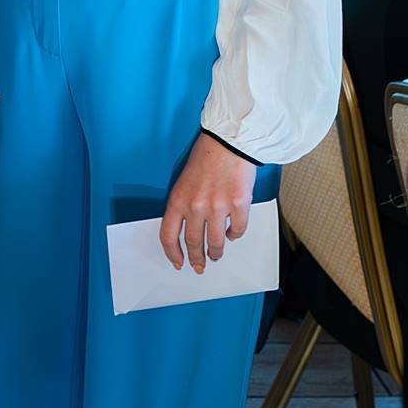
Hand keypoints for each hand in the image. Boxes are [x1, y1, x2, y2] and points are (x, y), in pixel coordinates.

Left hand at [160, 134, 254, 273]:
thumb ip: (184, 206)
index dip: (173, 253)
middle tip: (200, 265)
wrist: (227, 143)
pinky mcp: (238, 204)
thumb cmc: (205, 159)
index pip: (168, 236)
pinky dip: (235, 235)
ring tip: (217, 255)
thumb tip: (189, 229)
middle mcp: (196, 206)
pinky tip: (233, 234)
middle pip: (194, 243)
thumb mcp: (183, 183)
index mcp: (178, 200)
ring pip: (216, 242)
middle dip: (197, 258)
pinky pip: (238, 229)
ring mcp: (218, 206)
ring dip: (217, 252)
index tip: (178, 262)